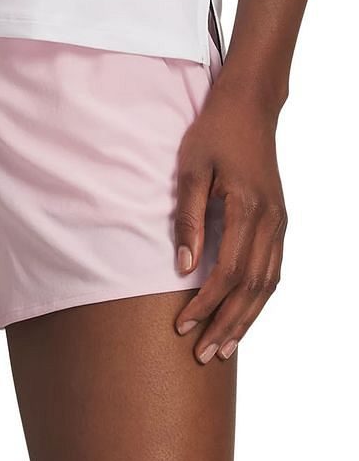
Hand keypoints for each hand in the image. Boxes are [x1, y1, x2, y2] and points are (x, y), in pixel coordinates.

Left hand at [173, 78, 287, 363]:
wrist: (249, 106)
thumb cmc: (214, 132)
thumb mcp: (191, 167)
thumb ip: (187, 217)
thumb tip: (183, 267)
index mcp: (246, 207)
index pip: (228, 272)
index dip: (205, 304)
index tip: (182, 326)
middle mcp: (270, 220)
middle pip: (251, 288)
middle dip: (225, 324)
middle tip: (202, 354)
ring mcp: (279, 222)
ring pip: (267, 284)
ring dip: (246, 319)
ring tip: (224, 348)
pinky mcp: (279, 220)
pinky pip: (274, 269)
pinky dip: (260, 298)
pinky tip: (245, 315)